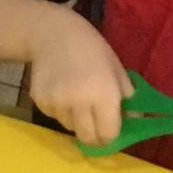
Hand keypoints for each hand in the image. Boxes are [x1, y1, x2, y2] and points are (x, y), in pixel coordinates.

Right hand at [25, 8, 131, 149]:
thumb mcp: (117, 71)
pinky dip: (59, 110)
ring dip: (75, 119)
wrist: (53, 34)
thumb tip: (133, 123)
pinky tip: (60, 90)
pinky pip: (54, 116)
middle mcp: (78, 102)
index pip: (108, 134)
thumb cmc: (92, 50)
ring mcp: (56, 102)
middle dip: (93, 136)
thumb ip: (127, 100)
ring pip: (69, 126)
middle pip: (87, 138)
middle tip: (95, 126)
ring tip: (75, 98)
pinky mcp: (39, 101)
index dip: (111, 136)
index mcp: (103, 94)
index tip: (110, 132)